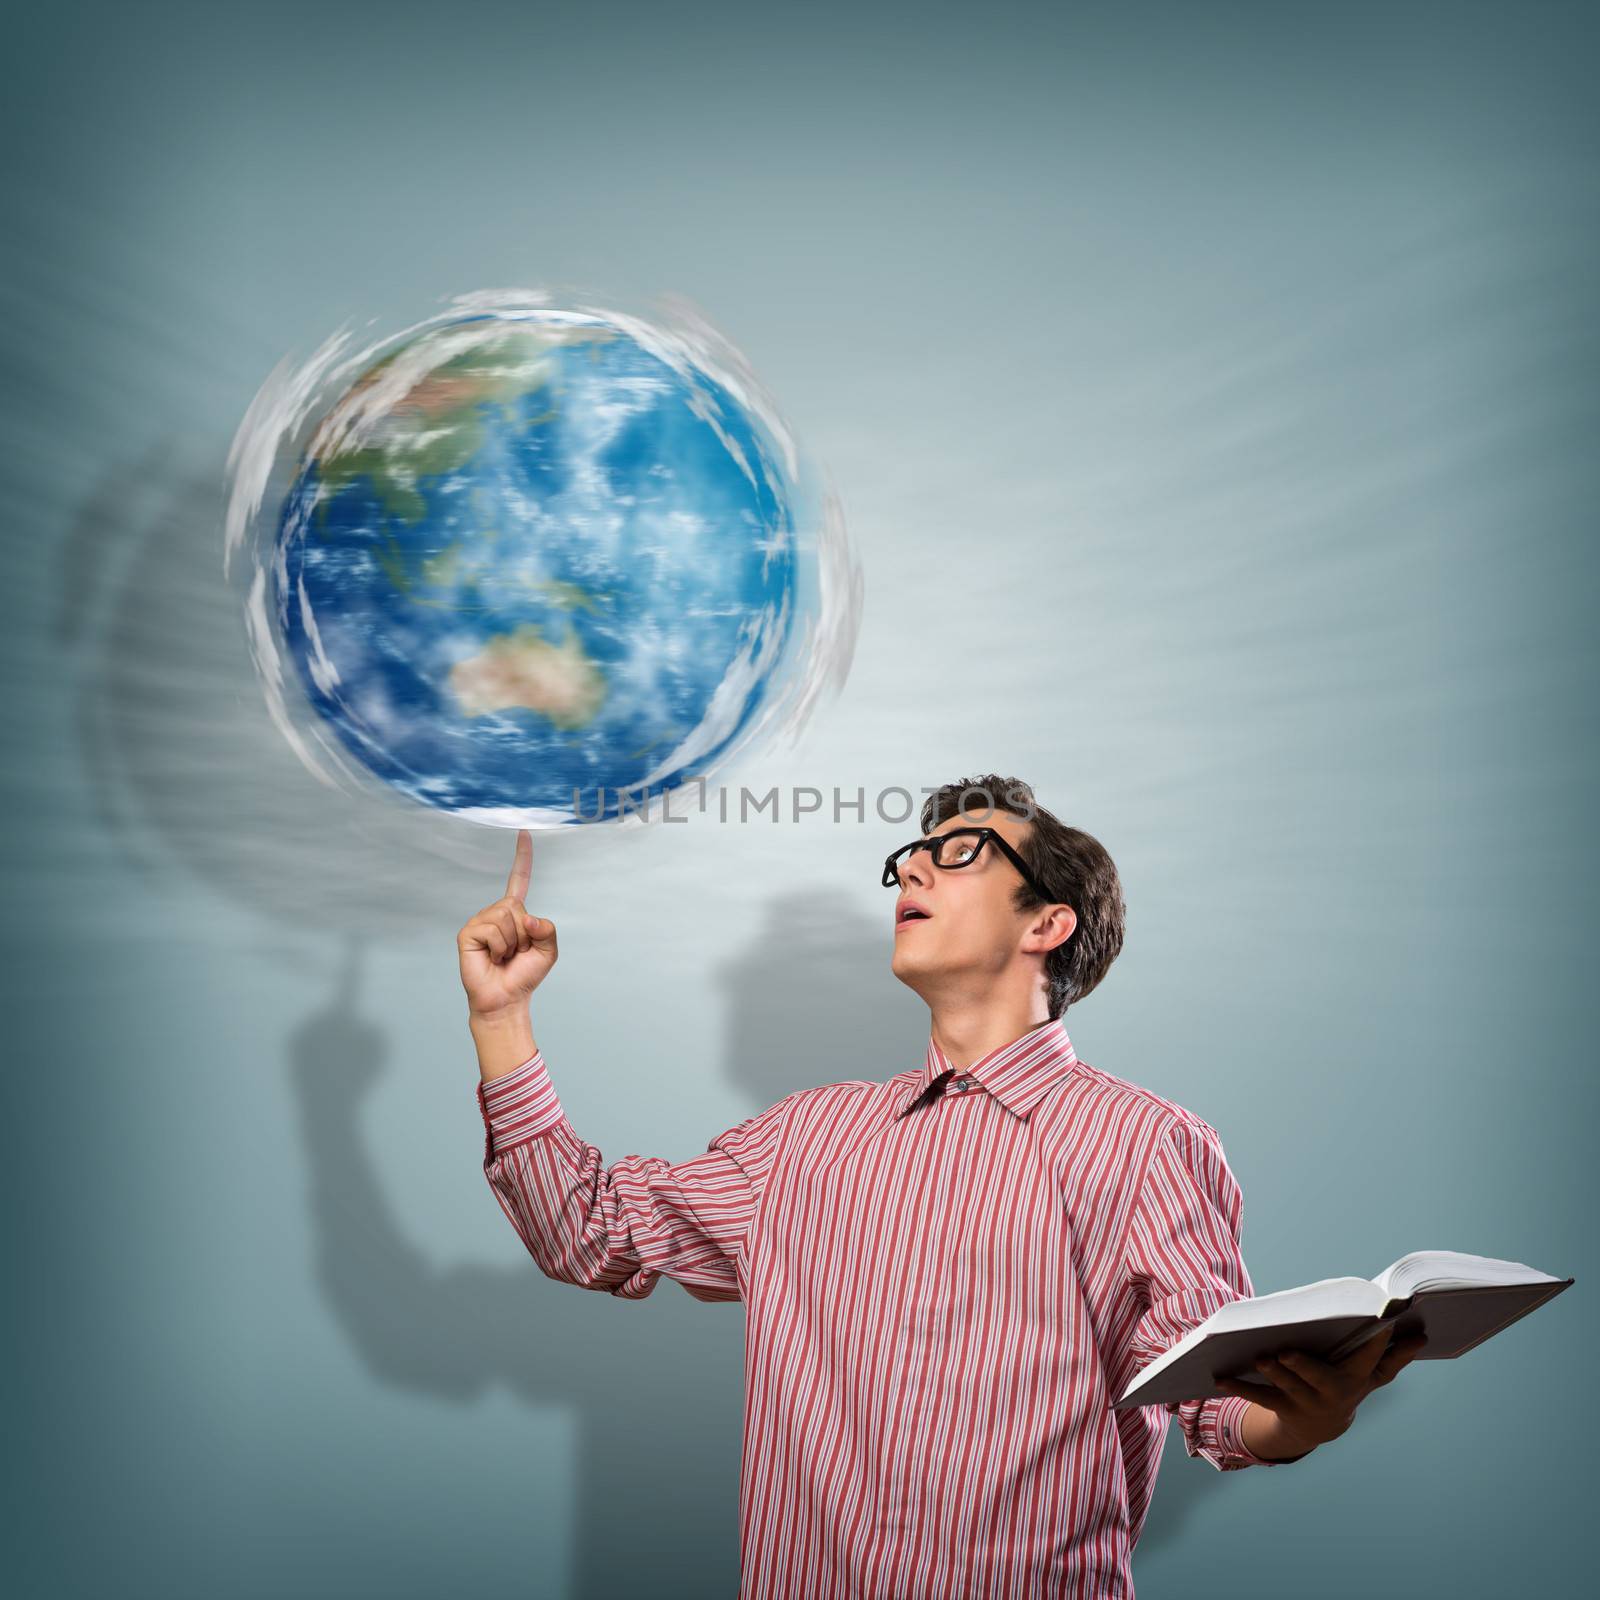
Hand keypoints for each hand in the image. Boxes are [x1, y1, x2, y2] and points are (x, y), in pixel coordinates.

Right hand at [457, 828, 557, 1019]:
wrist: (507, 999)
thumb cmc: (524, 975)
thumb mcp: (548, 950)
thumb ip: (547, 929)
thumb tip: (526, 918)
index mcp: (515, 913)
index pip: (519, 880)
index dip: (522, 857)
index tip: (524, 832)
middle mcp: (495, 912)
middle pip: (517, 905)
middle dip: (525, 933)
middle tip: (516, 952)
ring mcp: (480, 921)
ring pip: (506, 917)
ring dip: (512, 942)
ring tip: (503, 956)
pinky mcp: (467, 933)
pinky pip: (493, 930)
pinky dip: (499, 947)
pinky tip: (492, 958)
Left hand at [1215, 1325, 1427, 1455]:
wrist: (1320, 1426)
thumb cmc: (1347, 1382)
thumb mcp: (1372, 1373)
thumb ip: (1394, 1354)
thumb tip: (1422, 1332)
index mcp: (1359, 1378)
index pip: (1373, 1361)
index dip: (1376, 1345)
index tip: (1380, 1326)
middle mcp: (1335, 1393)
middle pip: (1321, 1379)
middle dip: (1305, 1367)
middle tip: (1287, 1352)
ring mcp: (1308, 1403)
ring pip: (1288, 1387)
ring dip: (1273, 1372)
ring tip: (1260, 1357)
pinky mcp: (1283, 1408)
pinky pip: (1258, 1395)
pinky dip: (1238, 1384)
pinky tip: (1217, 1376)